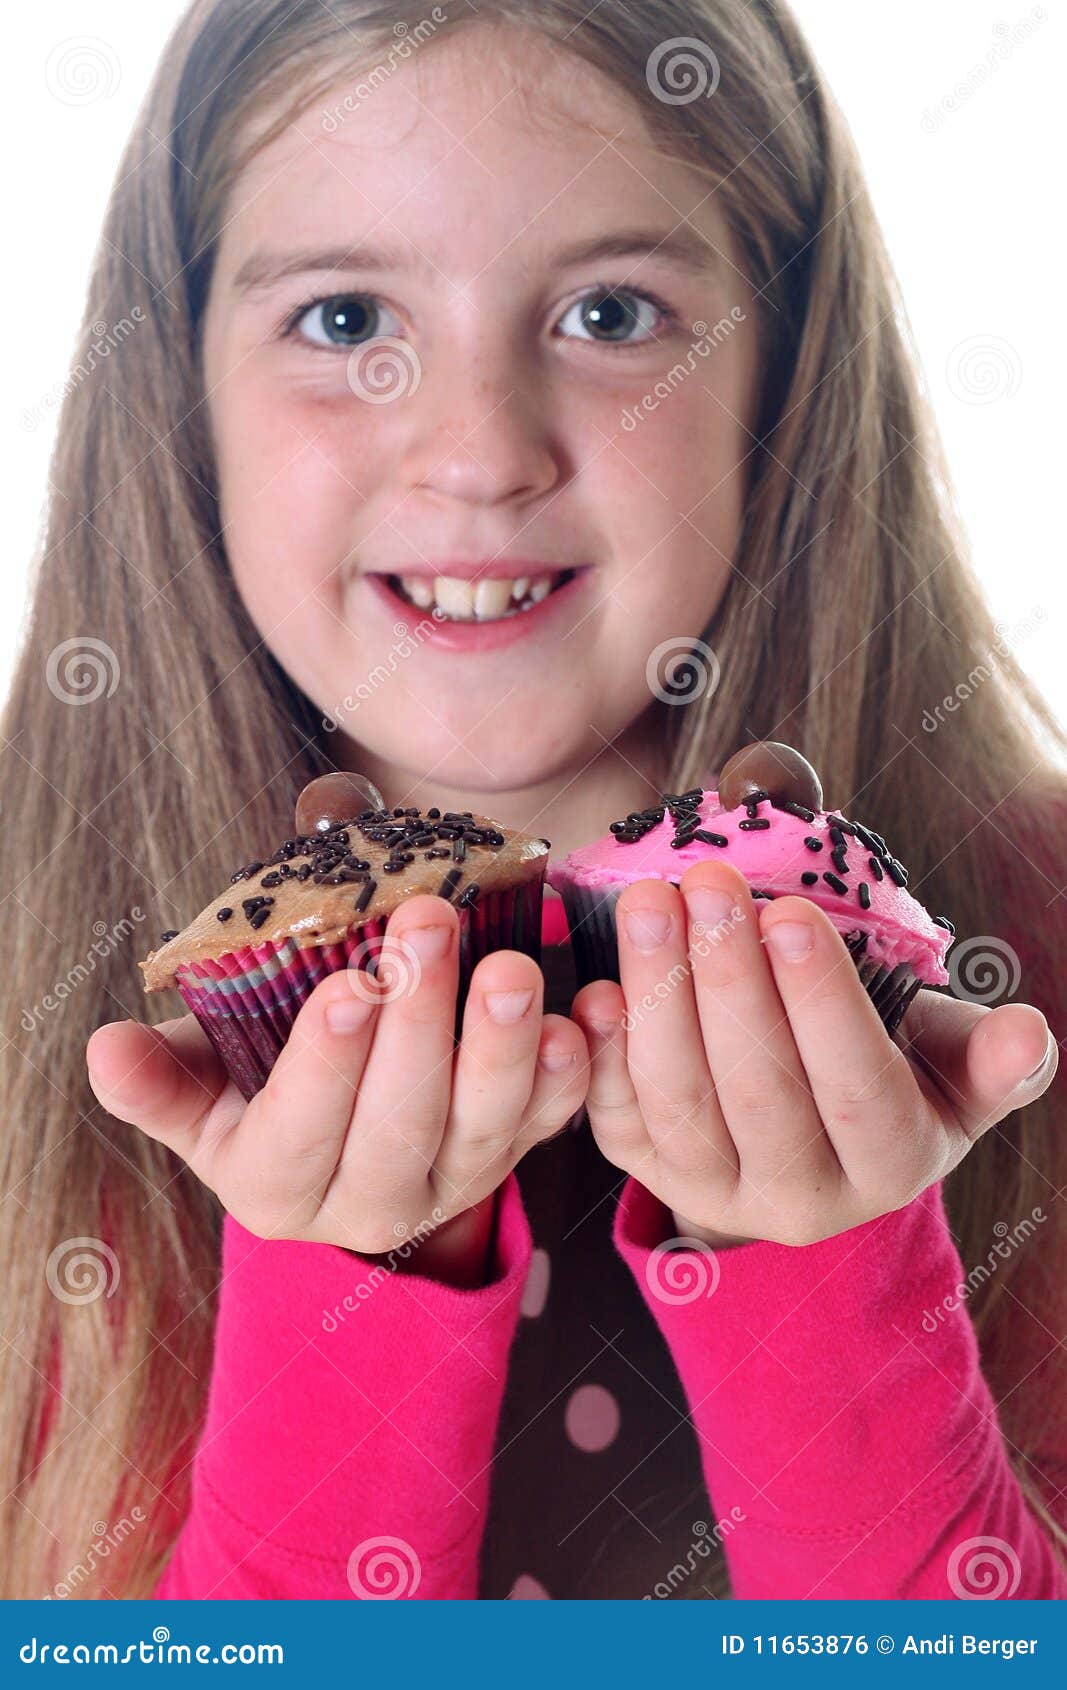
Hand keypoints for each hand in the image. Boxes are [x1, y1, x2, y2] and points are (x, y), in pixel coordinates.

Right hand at [88, 895, 588, 1285]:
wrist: (340, 1125)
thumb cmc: (259, 1082)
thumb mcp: (201, 1084)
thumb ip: (161, 1076)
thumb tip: (104, 1051)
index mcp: (278, 1189)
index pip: (300, 1134)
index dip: (325, 1067)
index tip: (348, 986)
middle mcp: (368, 1208)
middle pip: (401, 1127)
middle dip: (420, 1026)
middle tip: (429, 926)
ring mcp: (452, 1186)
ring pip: (486, 1130)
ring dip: (504, 1047)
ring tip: (513, 966)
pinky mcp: (513, 1155)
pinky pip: (553, 1123)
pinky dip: (572, 1073)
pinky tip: (584, 1016)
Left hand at [571, 863, 1056, 1248]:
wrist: (808, 1132)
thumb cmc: (890, 1072)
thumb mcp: (948, 1064)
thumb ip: (987, 1054)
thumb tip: (1028, 1033)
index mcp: (888, 1165)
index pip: (856, 1088)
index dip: (822, 1002)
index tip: (789, 910)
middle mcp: (800, 1199)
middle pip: (759, 1091)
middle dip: (728, 979)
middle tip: (706, 882)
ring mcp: (714, 1191)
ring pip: (679, 1101)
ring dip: (657, 996)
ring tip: (650, 903)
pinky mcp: (646, 1171)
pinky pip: (614, 1118)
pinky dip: (599, 1054)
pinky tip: (595, 987)